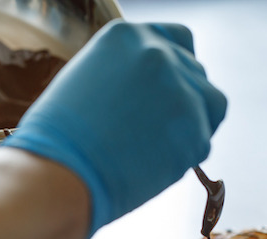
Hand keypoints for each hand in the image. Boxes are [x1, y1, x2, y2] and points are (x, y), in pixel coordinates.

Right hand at [1, 20, 226, 236]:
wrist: (58, 174)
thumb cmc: (56, 140)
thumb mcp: (85, 82)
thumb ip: (123, 76)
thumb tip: (145, 93)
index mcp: (127, 36)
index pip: (176, 39)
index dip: (176, 67)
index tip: (167, 90)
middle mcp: (158, 54)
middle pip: (195, 72)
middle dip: (182, 100)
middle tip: (155, 131)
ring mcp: (181, 91)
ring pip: (210, 103)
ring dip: (192, 123)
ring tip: (157, 148)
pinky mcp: (195, 131)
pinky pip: (202, 141)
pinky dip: (183, 155)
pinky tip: (152, 164)